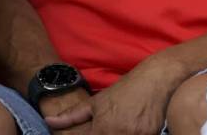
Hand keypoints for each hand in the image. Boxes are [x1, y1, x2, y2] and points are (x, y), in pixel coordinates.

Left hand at [46, 56, 186, 134]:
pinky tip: (131, 130)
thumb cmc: (126, 89)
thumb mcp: (97, 101)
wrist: (157, 78)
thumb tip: (49, 121)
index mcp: (102, 129)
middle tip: (107, 130)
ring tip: (120, 129)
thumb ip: (72, 115)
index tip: (92, 133)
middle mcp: (119, 134)